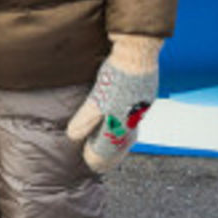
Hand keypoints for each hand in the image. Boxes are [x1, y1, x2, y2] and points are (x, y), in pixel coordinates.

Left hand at [65, 53, 158, 174]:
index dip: (98, 157)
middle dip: (110, 154)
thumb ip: (86, 119)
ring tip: (111, 145)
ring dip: (118, 141)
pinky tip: (121, 120)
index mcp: (121, 124)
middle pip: (121, 144)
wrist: (138, 54)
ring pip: (129, 132)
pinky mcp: (145, 98)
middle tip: (101, 163)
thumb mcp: (96, 99)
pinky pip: (134, 119)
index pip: (108, 150)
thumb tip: (73, 136)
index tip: (90, 163)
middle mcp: (133, 121)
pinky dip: (126, 127)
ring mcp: (140, 110)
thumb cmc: (116, 77)